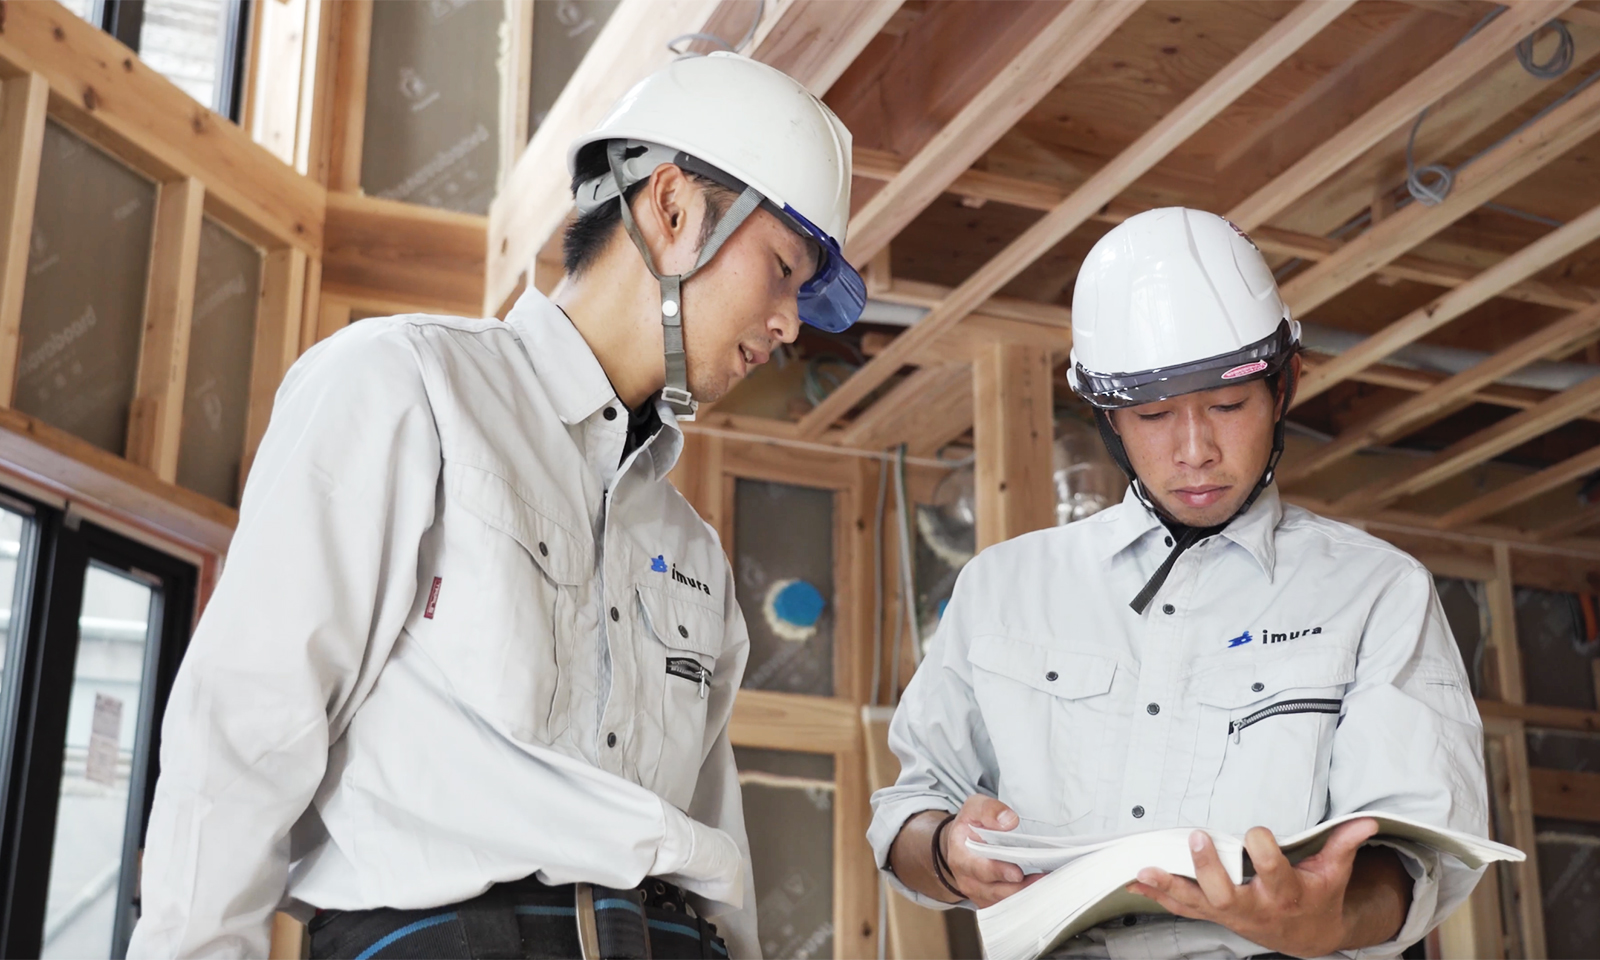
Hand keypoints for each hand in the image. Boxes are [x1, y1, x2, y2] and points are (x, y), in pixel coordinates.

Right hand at [940, 795, 1042, 906]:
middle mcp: (968, 880)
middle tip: (1043, 880)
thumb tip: (1008, 821)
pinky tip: (1041, 892)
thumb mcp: (975, 807)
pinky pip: (1008, 908)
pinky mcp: (990, 902)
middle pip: (995, 891)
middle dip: (1019, 887)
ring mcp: (979, 894)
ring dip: (1026, 895)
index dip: (997, 871)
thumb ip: (989, 810)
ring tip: (1048, 885)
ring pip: (1004, 902)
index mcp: (960, 857)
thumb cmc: (970, 826)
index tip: (1017, 872)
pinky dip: (1025, 901)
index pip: (978, 869)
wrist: (962, 843)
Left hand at [1124, 819, 1384, 956]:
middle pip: (1227, 893)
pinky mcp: (1214, 914)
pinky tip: (1137, 883)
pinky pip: (1182, 907)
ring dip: (1169, 885)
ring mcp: (1231, 914)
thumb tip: (1368, 821)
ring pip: (1196, 903)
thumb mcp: (1334, 871)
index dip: (1263, 849)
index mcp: (1286, 893)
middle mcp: (1255, 906)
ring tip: (1144, 870)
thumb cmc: (1317, 895)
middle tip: (1196, 837)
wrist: (1307, 935)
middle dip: (1209, 868)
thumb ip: (1344, 843)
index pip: (1273, 870)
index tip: (1256, 830)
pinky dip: (1159, 894)